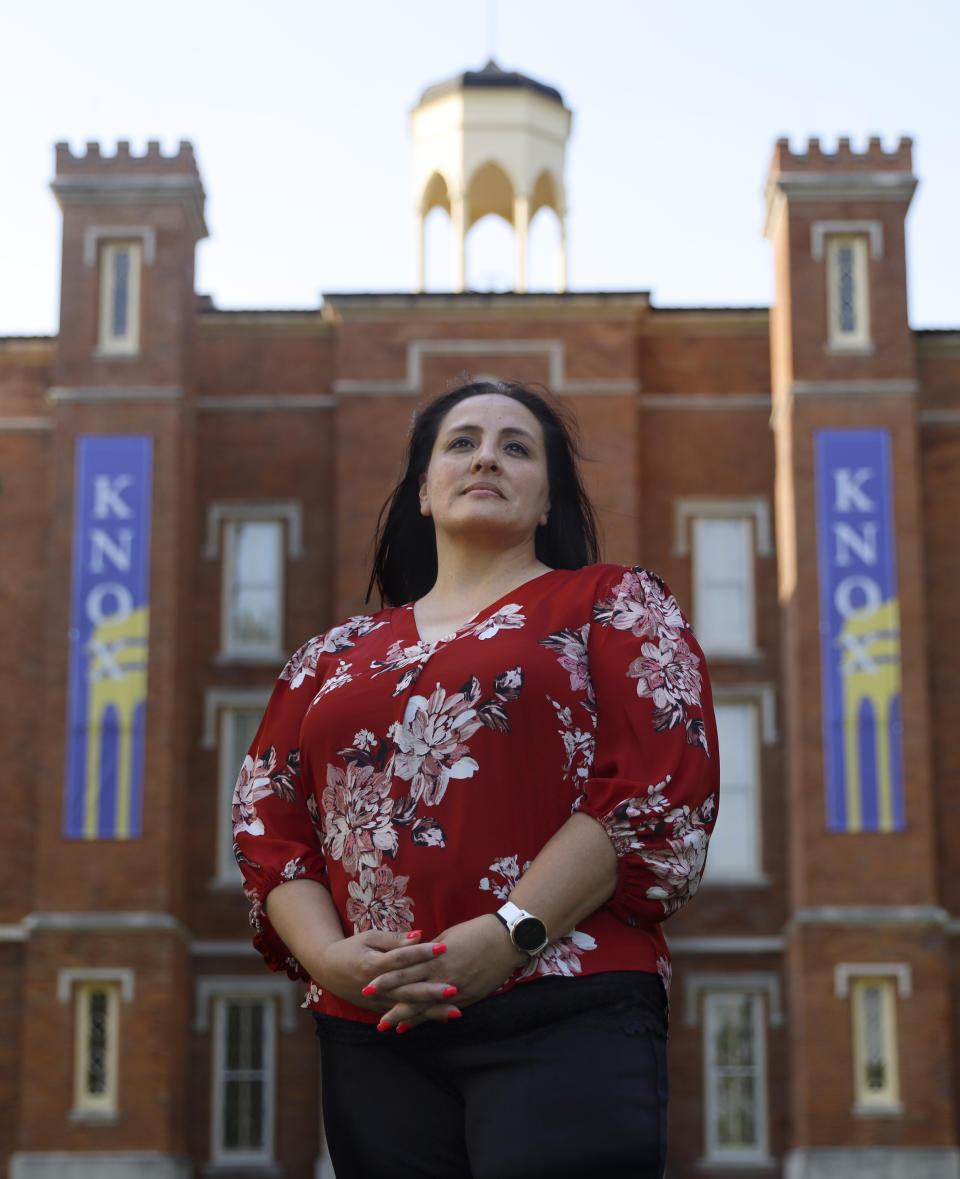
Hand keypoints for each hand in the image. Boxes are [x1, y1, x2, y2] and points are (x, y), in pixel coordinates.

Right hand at [310, 929, 457, 1020]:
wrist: (327, 969)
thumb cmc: (351, 948)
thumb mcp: (369, 937)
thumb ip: (394, 939)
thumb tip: (419, 935)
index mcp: (372, 965)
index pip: (400, 959)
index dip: (421, 952)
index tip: (443, 946)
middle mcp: (375, 987)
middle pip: (406, 989)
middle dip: (431, 991)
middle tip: (454, 988)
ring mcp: (378, 1001)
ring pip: (408, 1008)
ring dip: (432, 1011)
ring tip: (455, 1011)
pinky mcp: (380, 1009)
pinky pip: (404, 1015)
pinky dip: (422, 1018)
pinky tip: (441, 1019)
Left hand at [371, 914, 526, 1031]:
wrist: (506, 940)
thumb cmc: (477, 931)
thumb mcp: (449, 935)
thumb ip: (430, 949)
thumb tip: (416, 955)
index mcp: (435, 957)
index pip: (404, 971)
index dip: (386, 980)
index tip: (368, 986)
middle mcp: (442, 975)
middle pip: (411, 993)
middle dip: (391, 1006)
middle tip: (375, 1019)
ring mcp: (456, 989)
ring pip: (426, 1007)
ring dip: (408, 1018)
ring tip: (391, 1028)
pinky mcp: (468, 997)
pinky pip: (444, 1011)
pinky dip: (430, 1018)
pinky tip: (419, 1025)